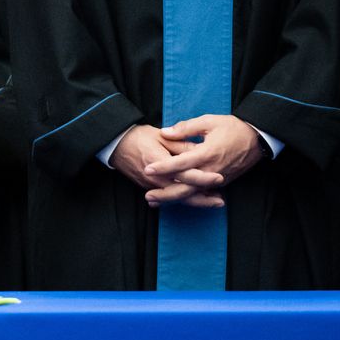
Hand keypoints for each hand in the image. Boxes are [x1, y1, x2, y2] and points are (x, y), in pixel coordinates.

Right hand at [109, 125, 224, 208]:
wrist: (117, 145)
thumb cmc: (139, 137)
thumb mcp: (160, 135)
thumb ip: (180, 143)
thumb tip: (198, 150)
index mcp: (158, 161)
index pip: (184, 173)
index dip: (202, 177)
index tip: (219, 178)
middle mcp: (155, 178)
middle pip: (183, 193)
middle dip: (203, 198)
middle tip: (221, 201)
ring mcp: (151, 185)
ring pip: (177, 198)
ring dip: (197, 202)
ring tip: (214, 203)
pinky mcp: (149, 188)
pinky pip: (170, 197)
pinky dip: (185, 199)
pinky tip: (198, 200)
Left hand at [147, 114, 267, 196]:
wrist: (258, 139)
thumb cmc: (233, 128)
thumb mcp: (209, 121)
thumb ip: (186, 128)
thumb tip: (165, 132)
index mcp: (207, 153)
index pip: (181, 163)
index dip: (163, 167)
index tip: (147, 169)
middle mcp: (212, 170)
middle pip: (186, 187)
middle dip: (166, 194)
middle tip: (148, 197)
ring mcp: (218, 179)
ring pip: (193, 194)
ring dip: (174, 199)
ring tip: (156, 201)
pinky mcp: (223, 183)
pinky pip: (202, 193)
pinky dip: (188, 198)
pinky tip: (174, 199)